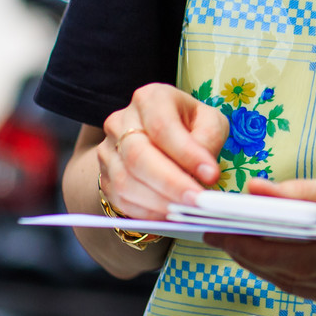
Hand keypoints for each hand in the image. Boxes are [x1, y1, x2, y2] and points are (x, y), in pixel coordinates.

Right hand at [98, 83, 229, 219]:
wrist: (155, 139)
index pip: (162, 125)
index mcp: (150, 98)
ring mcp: (107, 150)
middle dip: (171, 183)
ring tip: (187, 211)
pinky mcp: (104, 176)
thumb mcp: (209, 121)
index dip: (186, 153)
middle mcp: (121, 121)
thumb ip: (209, 139)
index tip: (211, 174)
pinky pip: (120, 199)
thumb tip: (204, 170)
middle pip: (138, 155)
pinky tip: (169, 216)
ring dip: (159, 202)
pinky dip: (146, 212)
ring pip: (126, 181)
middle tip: (198, 201)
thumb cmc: (189, 126)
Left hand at [206, 173, 315, 315]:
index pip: (300, 257)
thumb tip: (254, 192)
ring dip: (266, 265)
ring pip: (301, 287)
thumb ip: (303, 194)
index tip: (222, 231)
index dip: (255, 247)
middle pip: (295, 275)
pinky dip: (291, 274)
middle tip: (220, 232)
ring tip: (238, 240)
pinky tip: (274, 254)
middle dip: (252, 254)